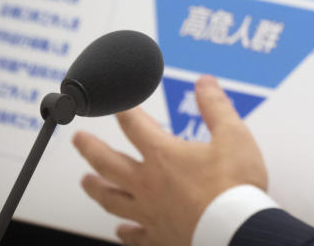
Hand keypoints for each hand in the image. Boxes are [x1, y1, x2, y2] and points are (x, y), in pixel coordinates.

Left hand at [73, 75, 267, 245]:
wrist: (235, 231)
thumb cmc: (235, 185)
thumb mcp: (233, 135)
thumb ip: (215, 107)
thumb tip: (204, 83)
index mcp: (164, 155)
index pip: (135, 126)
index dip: (124, 110)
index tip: (115, 102)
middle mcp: (149, 184)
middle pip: (109, 163)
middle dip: (91, 148)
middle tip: (78, 139)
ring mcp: (150, 213)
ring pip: (112, 199)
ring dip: (96, 188)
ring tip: (85, 181)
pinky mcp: (158, 238)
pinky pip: (134, 236)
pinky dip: (124, 233)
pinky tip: (120, 231)